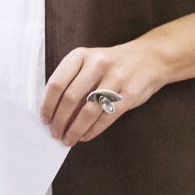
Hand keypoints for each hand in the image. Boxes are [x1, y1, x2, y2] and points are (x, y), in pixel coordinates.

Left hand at [41, 39, 170, 142]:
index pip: (56, 83)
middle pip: (70, 99)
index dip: (47, 105)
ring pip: (88, 111)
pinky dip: (92, 130)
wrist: (150, 58)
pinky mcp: (128, 94)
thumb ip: (73, 81)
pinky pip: (106, 118)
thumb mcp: (89, 62)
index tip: (44, 119)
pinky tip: (85, 135)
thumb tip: (55, 112)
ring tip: (68, 139)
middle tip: (55, 133)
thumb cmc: (112, 63)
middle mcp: (96, 64)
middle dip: (59, 121)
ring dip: (74, 129)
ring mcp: (114, 79)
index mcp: (80, 55)